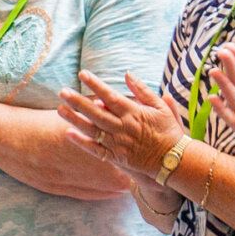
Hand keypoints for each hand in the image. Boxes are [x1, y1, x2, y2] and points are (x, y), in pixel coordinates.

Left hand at [60, 71, 186, 179]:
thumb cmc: (169, 132)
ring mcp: (118, 143)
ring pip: (91, 129)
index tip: (82, 74)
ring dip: (75, 119)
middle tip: (62, 91)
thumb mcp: (161, 107)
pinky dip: (81, 142)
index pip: (110, 95)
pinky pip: (95, 149)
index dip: (95, 84)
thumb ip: (143, 90)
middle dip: (77, 101)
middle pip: (95, 112)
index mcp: (133, 113)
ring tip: (60, 109)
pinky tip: (68, 134)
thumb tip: (127, 74)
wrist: (174, 161)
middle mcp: (123, 127)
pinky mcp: (116, 157)